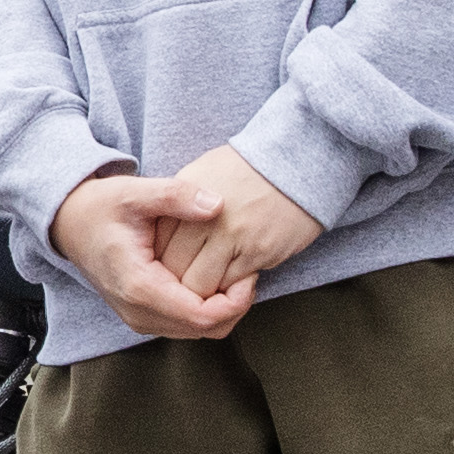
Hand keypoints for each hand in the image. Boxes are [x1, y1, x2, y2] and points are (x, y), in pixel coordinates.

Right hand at [51, 149, 321, 343]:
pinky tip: (215, 279)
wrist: (69, 224)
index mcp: (140, 287)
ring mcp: (140, 319)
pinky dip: (208, 309)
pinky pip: (187, 325)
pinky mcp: (144, 316)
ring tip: (234, 273)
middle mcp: (139, 313)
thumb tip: (217, 205)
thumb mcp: (136, 192)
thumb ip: (177, 196)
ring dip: (224, 309)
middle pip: (206, 330)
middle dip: (236, 305)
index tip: (250, 271)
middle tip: (249, 271)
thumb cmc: (101, 207)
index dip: (236, 300)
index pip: (202, 315)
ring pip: (199, 332)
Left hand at [159, 145, 321, 317]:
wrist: (296, 162)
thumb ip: (177, 204)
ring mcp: (231, 237)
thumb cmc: (246, 169)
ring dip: (203, 291)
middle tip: (185, 284)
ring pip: (200, 285)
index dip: (160, 261)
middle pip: (174, 269)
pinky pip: (231, 285)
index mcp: (186, 197)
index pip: (157, 243)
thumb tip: (158, 236)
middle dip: (176, 283)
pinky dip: (228, 289)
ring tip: (209, 285)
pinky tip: (232, 280)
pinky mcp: (257, 252)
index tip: (168, 265)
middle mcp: (204, 219)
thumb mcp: (202, 172)